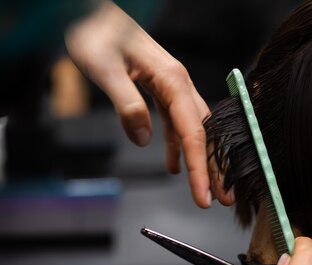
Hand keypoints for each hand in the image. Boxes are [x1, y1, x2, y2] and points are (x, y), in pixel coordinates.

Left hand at [65, 1, 227, 207]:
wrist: (90, 13)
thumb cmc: (96, 34)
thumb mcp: (104, 69)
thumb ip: (126, 104)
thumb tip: (142, 138)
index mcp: (172, 79)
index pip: (193, 132)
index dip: (201, 167)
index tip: (203, 194)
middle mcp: (178, 83)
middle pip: (204, 132)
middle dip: (214, 167)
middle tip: (221, 198)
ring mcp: (172, 86)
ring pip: (194, 129)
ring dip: (200, 159)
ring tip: (205, 187)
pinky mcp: (161, 89)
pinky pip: (176, 123)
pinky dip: (178, 146)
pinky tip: (174, 164)